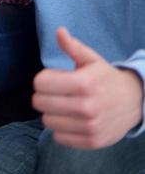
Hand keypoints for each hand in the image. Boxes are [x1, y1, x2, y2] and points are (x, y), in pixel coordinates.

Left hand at [32, 27, 143, 148]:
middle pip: (40, 103)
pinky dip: (60, 129)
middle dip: (43, 96)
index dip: (41, 79)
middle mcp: (86, 106)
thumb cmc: (105, 78)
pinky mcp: (92, 141)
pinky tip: (70, 120)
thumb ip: (73, 46)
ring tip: (62, 106)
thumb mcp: (91, 59)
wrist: (134, 102)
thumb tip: (59, 31)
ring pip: (47, 121)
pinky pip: (59, 137)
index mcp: (83, 83)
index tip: (51, 79)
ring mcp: (89, 126)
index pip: (40, 84)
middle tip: (54, 93)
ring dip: (51, 113)